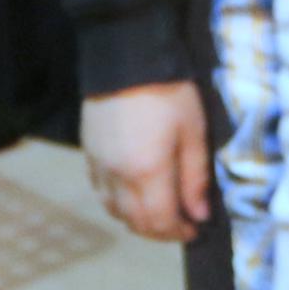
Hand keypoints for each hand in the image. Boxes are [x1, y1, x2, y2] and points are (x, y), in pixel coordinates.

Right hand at [80, 82, 211, 241]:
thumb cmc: (169, 91)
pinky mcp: (89, 152)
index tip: (195, 229)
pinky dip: (118, 202)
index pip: (160, 221)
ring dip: (137, 220)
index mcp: (147, 172)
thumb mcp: (193, 132)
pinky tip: (133, 193)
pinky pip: (100, 191)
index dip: (179, 232)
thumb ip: (196, 178)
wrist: (126, 57)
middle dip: (160, 231)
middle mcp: (118, 176)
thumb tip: (199, 215)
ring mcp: (99, 165)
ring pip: (114, 210)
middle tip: (180, 225)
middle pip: (135, 222)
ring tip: (158, 212)